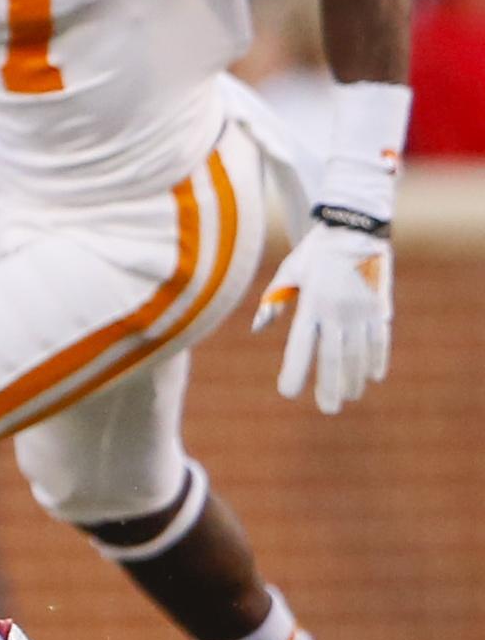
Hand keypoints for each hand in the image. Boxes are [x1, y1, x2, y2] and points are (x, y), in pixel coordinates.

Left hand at [252, 220, 393, 415]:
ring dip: (353, 379)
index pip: (301, 345)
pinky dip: (376, 359)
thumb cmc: (315, 253)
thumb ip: (274, 300)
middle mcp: (337, 311)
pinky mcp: (381, 309)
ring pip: (358, 354)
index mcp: (311, 304)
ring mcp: (362, 312)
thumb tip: (258, 328)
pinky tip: (372, 377)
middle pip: (333, 357)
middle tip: (327, 409)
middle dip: (329, 386)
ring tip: (347, 397)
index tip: (287, 392)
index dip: (295, 370)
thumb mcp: (289, 272)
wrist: (355, 229)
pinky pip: (380, 340)